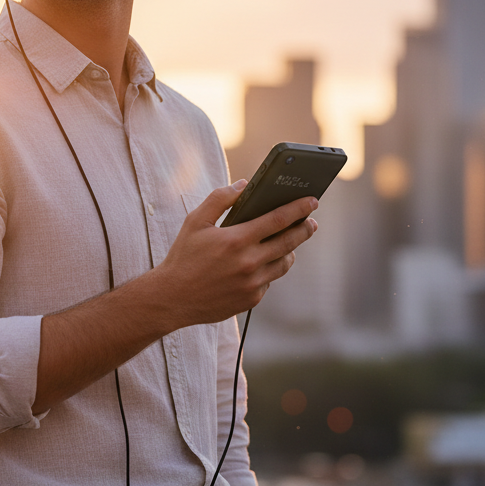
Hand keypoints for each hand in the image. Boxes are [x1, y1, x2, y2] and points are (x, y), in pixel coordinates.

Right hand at [152, 182, 317, 329]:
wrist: (172, 298)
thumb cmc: (183, 256)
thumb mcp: (195, 221)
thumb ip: (220, 199)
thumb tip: (243, 185)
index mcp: (237, 240)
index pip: (278, 219)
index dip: (298, 208)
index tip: (311, 201)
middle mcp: (249, 263)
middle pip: (290, 242)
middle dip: (305, 229)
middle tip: (311, 222)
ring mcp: (252, 284)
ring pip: (284, 264)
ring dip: (290, 251)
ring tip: (289, 242)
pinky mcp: (251, 300)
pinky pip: (269, 281)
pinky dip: (269, 270)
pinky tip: (261, 264)